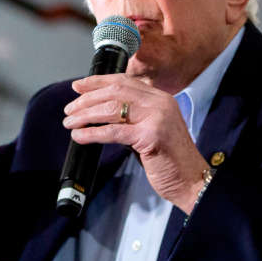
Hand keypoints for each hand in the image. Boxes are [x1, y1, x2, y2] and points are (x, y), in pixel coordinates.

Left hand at [63, 73, 208, 212]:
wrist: (192, 180)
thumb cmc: (170, 159)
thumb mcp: (152, 130)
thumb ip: (132, 118)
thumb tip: (99, 113)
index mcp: (161, 98)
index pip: (124, 80)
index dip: (97, 82)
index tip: (78, 86)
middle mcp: (160, 103)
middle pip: (115, 91)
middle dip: (87, 99)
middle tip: (69, 109)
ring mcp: (157, 118)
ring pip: (111, 108)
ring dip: (85, 115)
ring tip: (70, 123)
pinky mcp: (151, 136)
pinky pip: (114, 131)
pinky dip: (92, 133)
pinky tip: (80, 136)